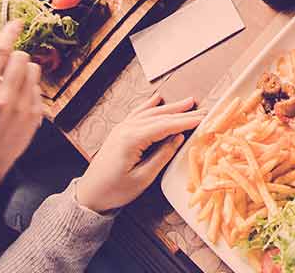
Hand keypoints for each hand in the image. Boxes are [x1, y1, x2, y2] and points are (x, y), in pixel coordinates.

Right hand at [0, 20, 43, 186]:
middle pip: (20, 57)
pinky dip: (28, 90)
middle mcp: (2, 99)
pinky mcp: (35, 115)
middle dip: (14, 58)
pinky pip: (38, 87)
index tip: (16, 22)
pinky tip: (16, 104)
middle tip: (6, 69)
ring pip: (32, 69)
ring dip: (22, 72)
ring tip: (11, 87)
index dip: (9, 33)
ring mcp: (21, 108)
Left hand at [76, 94, 204, 212]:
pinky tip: (157, 99)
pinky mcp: (119, 132)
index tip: (204, 118)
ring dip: (171, 107)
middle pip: (160, 117)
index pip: (166, 126)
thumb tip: (178, 138)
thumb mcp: (143, 178)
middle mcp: (126, 128)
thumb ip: (162, 156)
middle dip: (183, 113)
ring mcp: (121, 128)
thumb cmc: (115, 191)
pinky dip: (149, 105)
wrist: (89, 195)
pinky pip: (137, 114)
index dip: (186, 121)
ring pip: (150, 113)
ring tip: (188, 102)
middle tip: (203, 109)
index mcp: (132, 139)